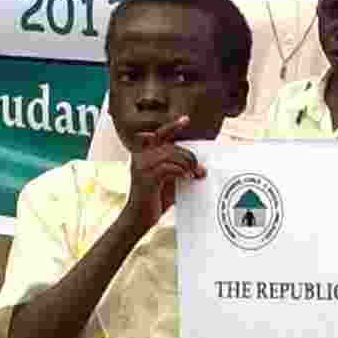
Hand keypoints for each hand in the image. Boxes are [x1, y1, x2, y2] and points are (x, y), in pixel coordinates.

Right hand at [125, 115, 205, 231]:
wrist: (138, 218)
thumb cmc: (154, 200)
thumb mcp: (168, 181)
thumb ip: (178, 170)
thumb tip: (199, 166)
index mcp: (144, 154)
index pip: (160, 135)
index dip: (173, 126)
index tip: (186, 120)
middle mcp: (141, 156)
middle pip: (172, 147)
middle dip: (189, 157)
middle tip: (199, 169)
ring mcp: (142, 166)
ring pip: (172, 155)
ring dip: (188, 164)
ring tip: (195, 174)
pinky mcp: (147, 177)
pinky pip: (169, 167)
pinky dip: (182, 171)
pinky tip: (187, 177)